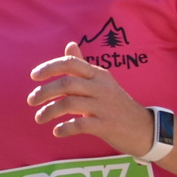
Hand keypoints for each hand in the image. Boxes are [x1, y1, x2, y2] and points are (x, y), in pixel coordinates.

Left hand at [28, 41, 150, 154]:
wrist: (145, 128)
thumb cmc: (117, 104)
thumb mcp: (102, 81)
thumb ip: (83, 65)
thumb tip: (70, 45)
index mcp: (99, 75)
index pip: (71, 63)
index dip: (49, 68)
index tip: (34, 76)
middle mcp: (101, 87)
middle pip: (67, 83)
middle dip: (44, 92)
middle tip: (31, 100)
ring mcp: (105, 106)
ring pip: (70, 103)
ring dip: (49, 111)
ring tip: (39, 118)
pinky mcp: (107, 125)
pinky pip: (80, 125)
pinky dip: (65, 128)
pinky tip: (57, 131)